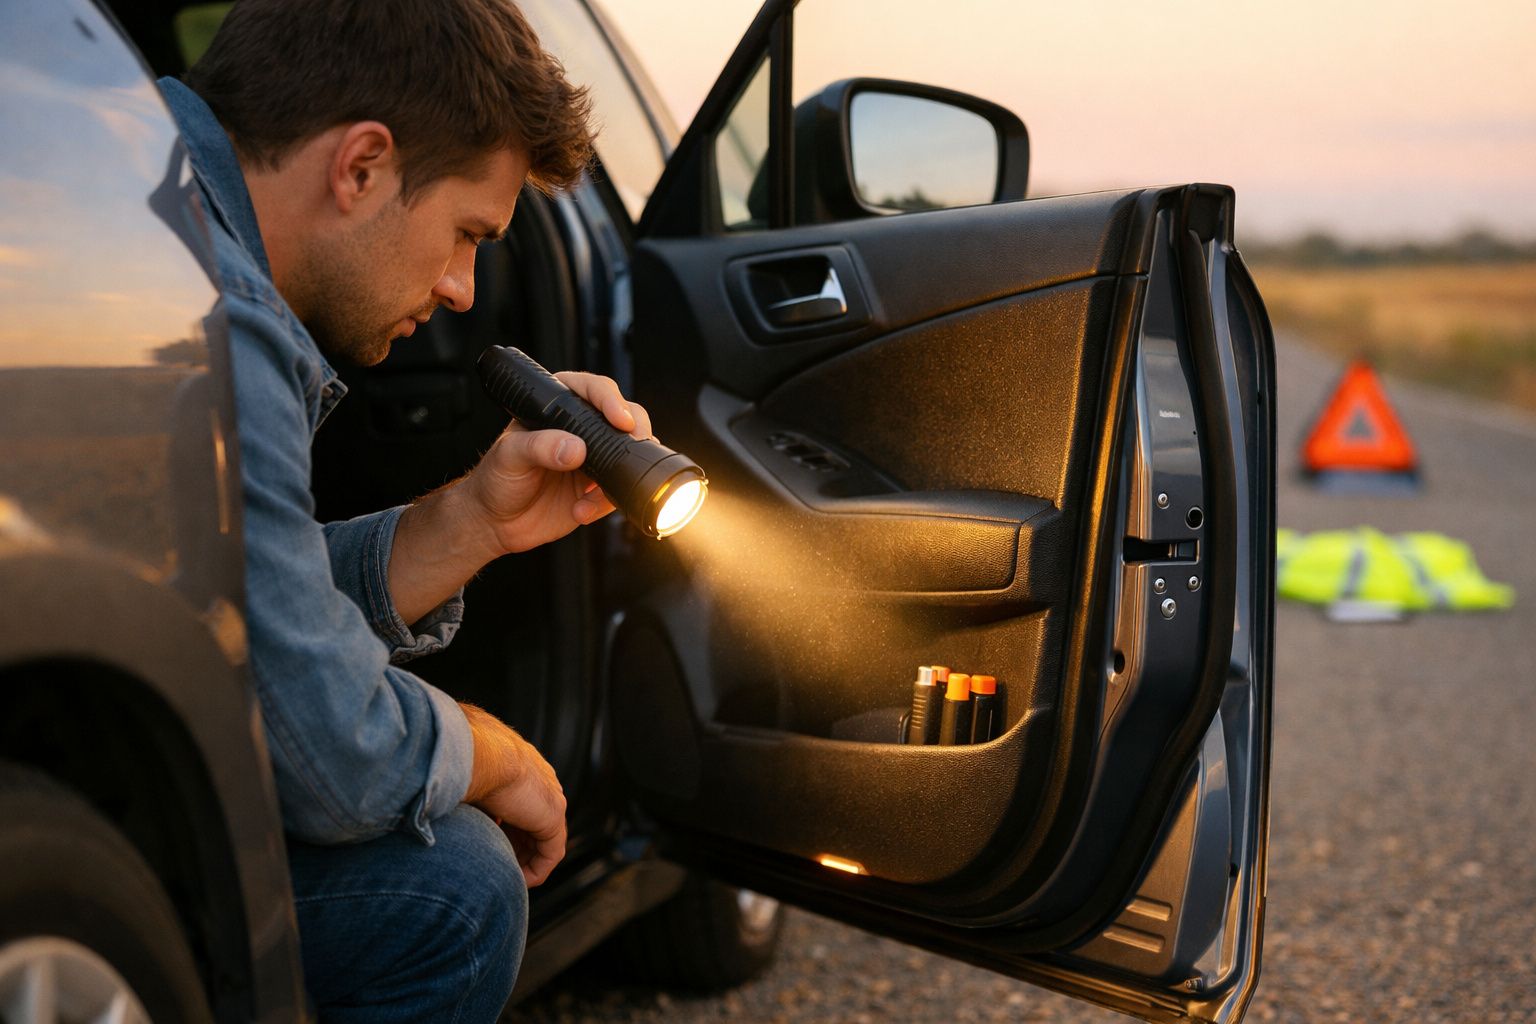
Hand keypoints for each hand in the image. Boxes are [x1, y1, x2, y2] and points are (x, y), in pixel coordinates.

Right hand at [460, 703, 566, 886]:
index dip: (502, 829)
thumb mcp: (461, 778)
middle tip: (494, 868)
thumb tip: (436, 807)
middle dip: (515, 848)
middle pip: (532, 823)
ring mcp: (549, 796)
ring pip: (543, 840)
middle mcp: (539, 779)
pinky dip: (536, 871)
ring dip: (524, 862)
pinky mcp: (552, 815)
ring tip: (504, 879)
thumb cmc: (457, 762)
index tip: (484, 846)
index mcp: (520, 765)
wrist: (474, 755)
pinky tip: (518, 882)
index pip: (519, 803)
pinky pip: (550, 853)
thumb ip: (460, 792)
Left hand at [465, 371, 653, 554]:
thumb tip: (575, 448)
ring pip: (629, 453)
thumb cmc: (495, 480)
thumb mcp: (509, 457)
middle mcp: (579, 429)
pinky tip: (581, 509)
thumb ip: (539, 447)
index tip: (620, 419)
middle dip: (634, 432)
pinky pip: (618, 490)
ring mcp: (593, 458)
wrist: (496, 522)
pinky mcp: (598, 487)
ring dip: (621, 474)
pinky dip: (606, 502)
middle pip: (625, 416)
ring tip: (590, 494)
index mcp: (556, 407)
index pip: (592, 389)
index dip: (611, 400)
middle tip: (630, 447)